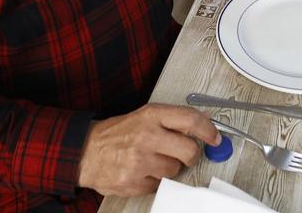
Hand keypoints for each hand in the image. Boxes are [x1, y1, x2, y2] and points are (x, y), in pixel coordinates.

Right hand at [77, 104, 219, 196]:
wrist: (86, 152)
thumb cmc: (116, 133)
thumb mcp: (144, 117)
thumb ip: (172, 120)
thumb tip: (203, 124)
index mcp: (150, 116)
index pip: (190, 120)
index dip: (208, 130)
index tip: (215, 138)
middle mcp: (146, 137)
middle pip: (189, 150)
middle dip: (192, 154)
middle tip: (185, 153)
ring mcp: (139, 162)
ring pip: (175, 170)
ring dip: (169, 167)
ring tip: (153, 160)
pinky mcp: (133, 183)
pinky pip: (159, 185)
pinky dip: (155, 180)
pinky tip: (143, 171)